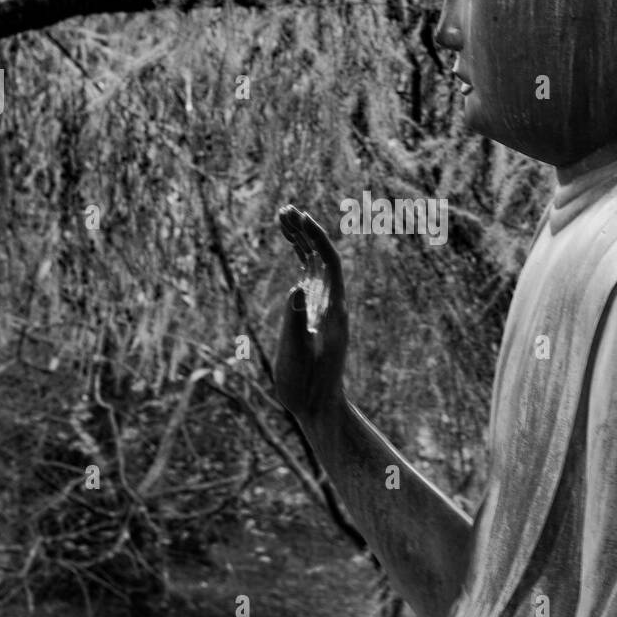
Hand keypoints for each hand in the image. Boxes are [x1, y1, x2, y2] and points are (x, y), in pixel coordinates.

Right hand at [275, 206, 347, 422]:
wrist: (317, 406)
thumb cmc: (307, 386)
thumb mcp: (297, 357)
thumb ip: (295, 324)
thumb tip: (296, 289)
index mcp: (333, 310)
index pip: (329, 263)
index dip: (316, 238)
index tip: (300, 218)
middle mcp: (331, 303)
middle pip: (322, 257)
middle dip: (306, 232)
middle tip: (286, 209)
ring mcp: (322, 307)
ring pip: (314, 264)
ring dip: (300, 240)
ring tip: (282, 216)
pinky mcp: (313, 313)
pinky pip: (308, 278)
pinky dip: (298, 259)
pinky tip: (289, 246)